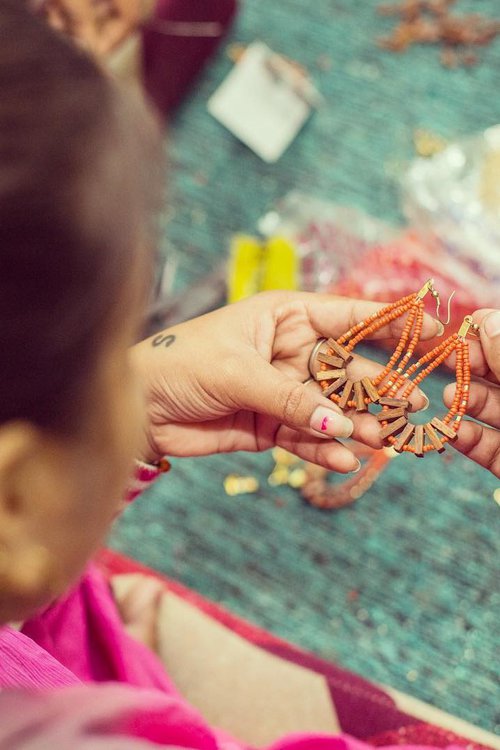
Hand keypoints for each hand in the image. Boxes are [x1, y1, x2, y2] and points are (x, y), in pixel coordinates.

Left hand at [131, 291, 439, 472]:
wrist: (139, 406)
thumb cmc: (181, 364)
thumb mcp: (238, 372)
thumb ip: (290, 399)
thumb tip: (341, 425)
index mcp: (284, 317)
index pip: (346, 317)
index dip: (388, 323)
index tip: (429, 330)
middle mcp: (291, 351)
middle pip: (346, 369)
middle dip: (377, 388)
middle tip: (410, 406)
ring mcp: (284, 390)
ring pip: (331, 409)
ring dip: (356, 424)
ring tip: (382, 440)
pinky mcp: (272, 425)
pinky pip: (307, 437)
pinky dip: (325, 448)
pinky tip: (345, 457)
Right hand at [444, 309, 499, 476]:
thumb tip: (486, 319)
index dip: (489, 338)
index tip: (463, 331)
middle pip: (497, 378)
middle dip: (471, 369)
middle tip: (448, 361)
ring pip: (490, 412)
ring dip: (465, 402)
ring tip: (448, 397)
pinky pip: (487, 448)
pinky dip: (467, 440)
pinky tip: (452, 432)